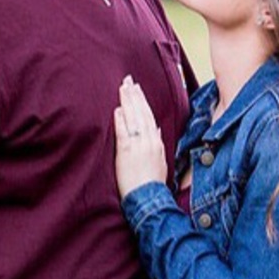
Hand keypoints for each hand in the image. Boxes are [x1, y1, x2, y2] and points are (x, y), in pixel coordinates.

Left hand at [114, 76, 166, 198]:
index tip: (137, 89)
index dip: (142, 101)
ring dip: (128, 102)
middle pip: (141, 112)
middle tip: (128, 80)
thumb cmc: (153, 183)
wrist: (149, 198)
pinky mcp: (127, 153)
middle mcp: (149, 141)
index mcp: (157, 142)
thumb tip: (155, 129)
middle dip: (135, 95)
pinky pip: (124, 132)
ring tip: (122, 88)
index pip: (149, 116)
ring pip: (134, 118)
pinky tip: (118, 109)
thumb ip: (157, 143)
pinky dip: (121, 120)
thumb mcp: (161, 160)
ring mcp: (139, 146)